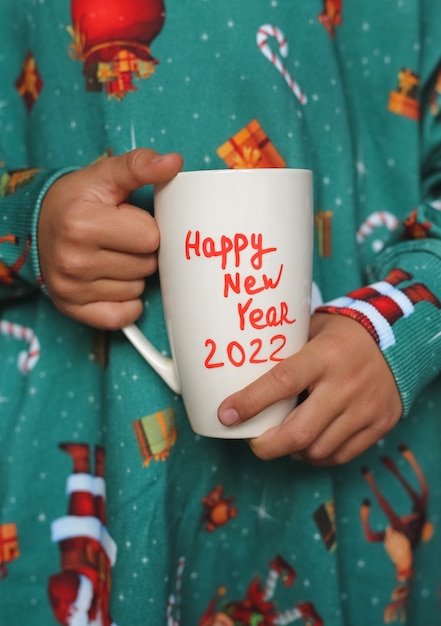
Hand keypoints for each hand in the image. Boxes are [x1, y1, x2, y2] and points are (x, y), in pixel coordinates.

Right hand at [38, 149, 182, 328]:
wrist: (38, 225)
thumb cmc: (76, 201)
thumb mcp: (104, 176)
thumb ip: (139, 166)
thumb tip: (173, 162)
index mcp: (82, 224)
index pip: (150, 237)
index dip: (146, 227)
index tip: (127, 221)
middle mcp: (73, 260)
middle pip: (146, 266)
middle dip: (142, 252)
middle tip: (120, 240)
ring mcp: (72, 289)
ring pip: (137, 290)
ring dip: (134, 275)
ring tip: (112, 257)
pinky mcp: (74, 309)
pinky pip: (122, 317)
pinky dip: (126, 303)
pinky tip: (114, 282)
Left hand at [218, 313, 402, 464]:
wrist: (398, 342)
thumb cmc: (342, 336)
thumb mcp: (313, 330)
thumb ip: (285, 350)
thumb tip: (240, 371)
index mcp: (325, 355)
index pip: (282, 381)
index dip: (250, 402)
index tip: (226, 415)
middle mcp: (346, 384)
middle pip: (299, 431)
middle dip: (267, 445)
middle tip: (253, 442)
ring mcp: (366, 407)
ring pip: (318, 449)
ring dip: (293, 451)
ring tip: (283, 441)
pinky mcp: (380, 424)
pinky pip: (342, 455)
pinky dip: (318, 456)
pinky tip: (309, 445)